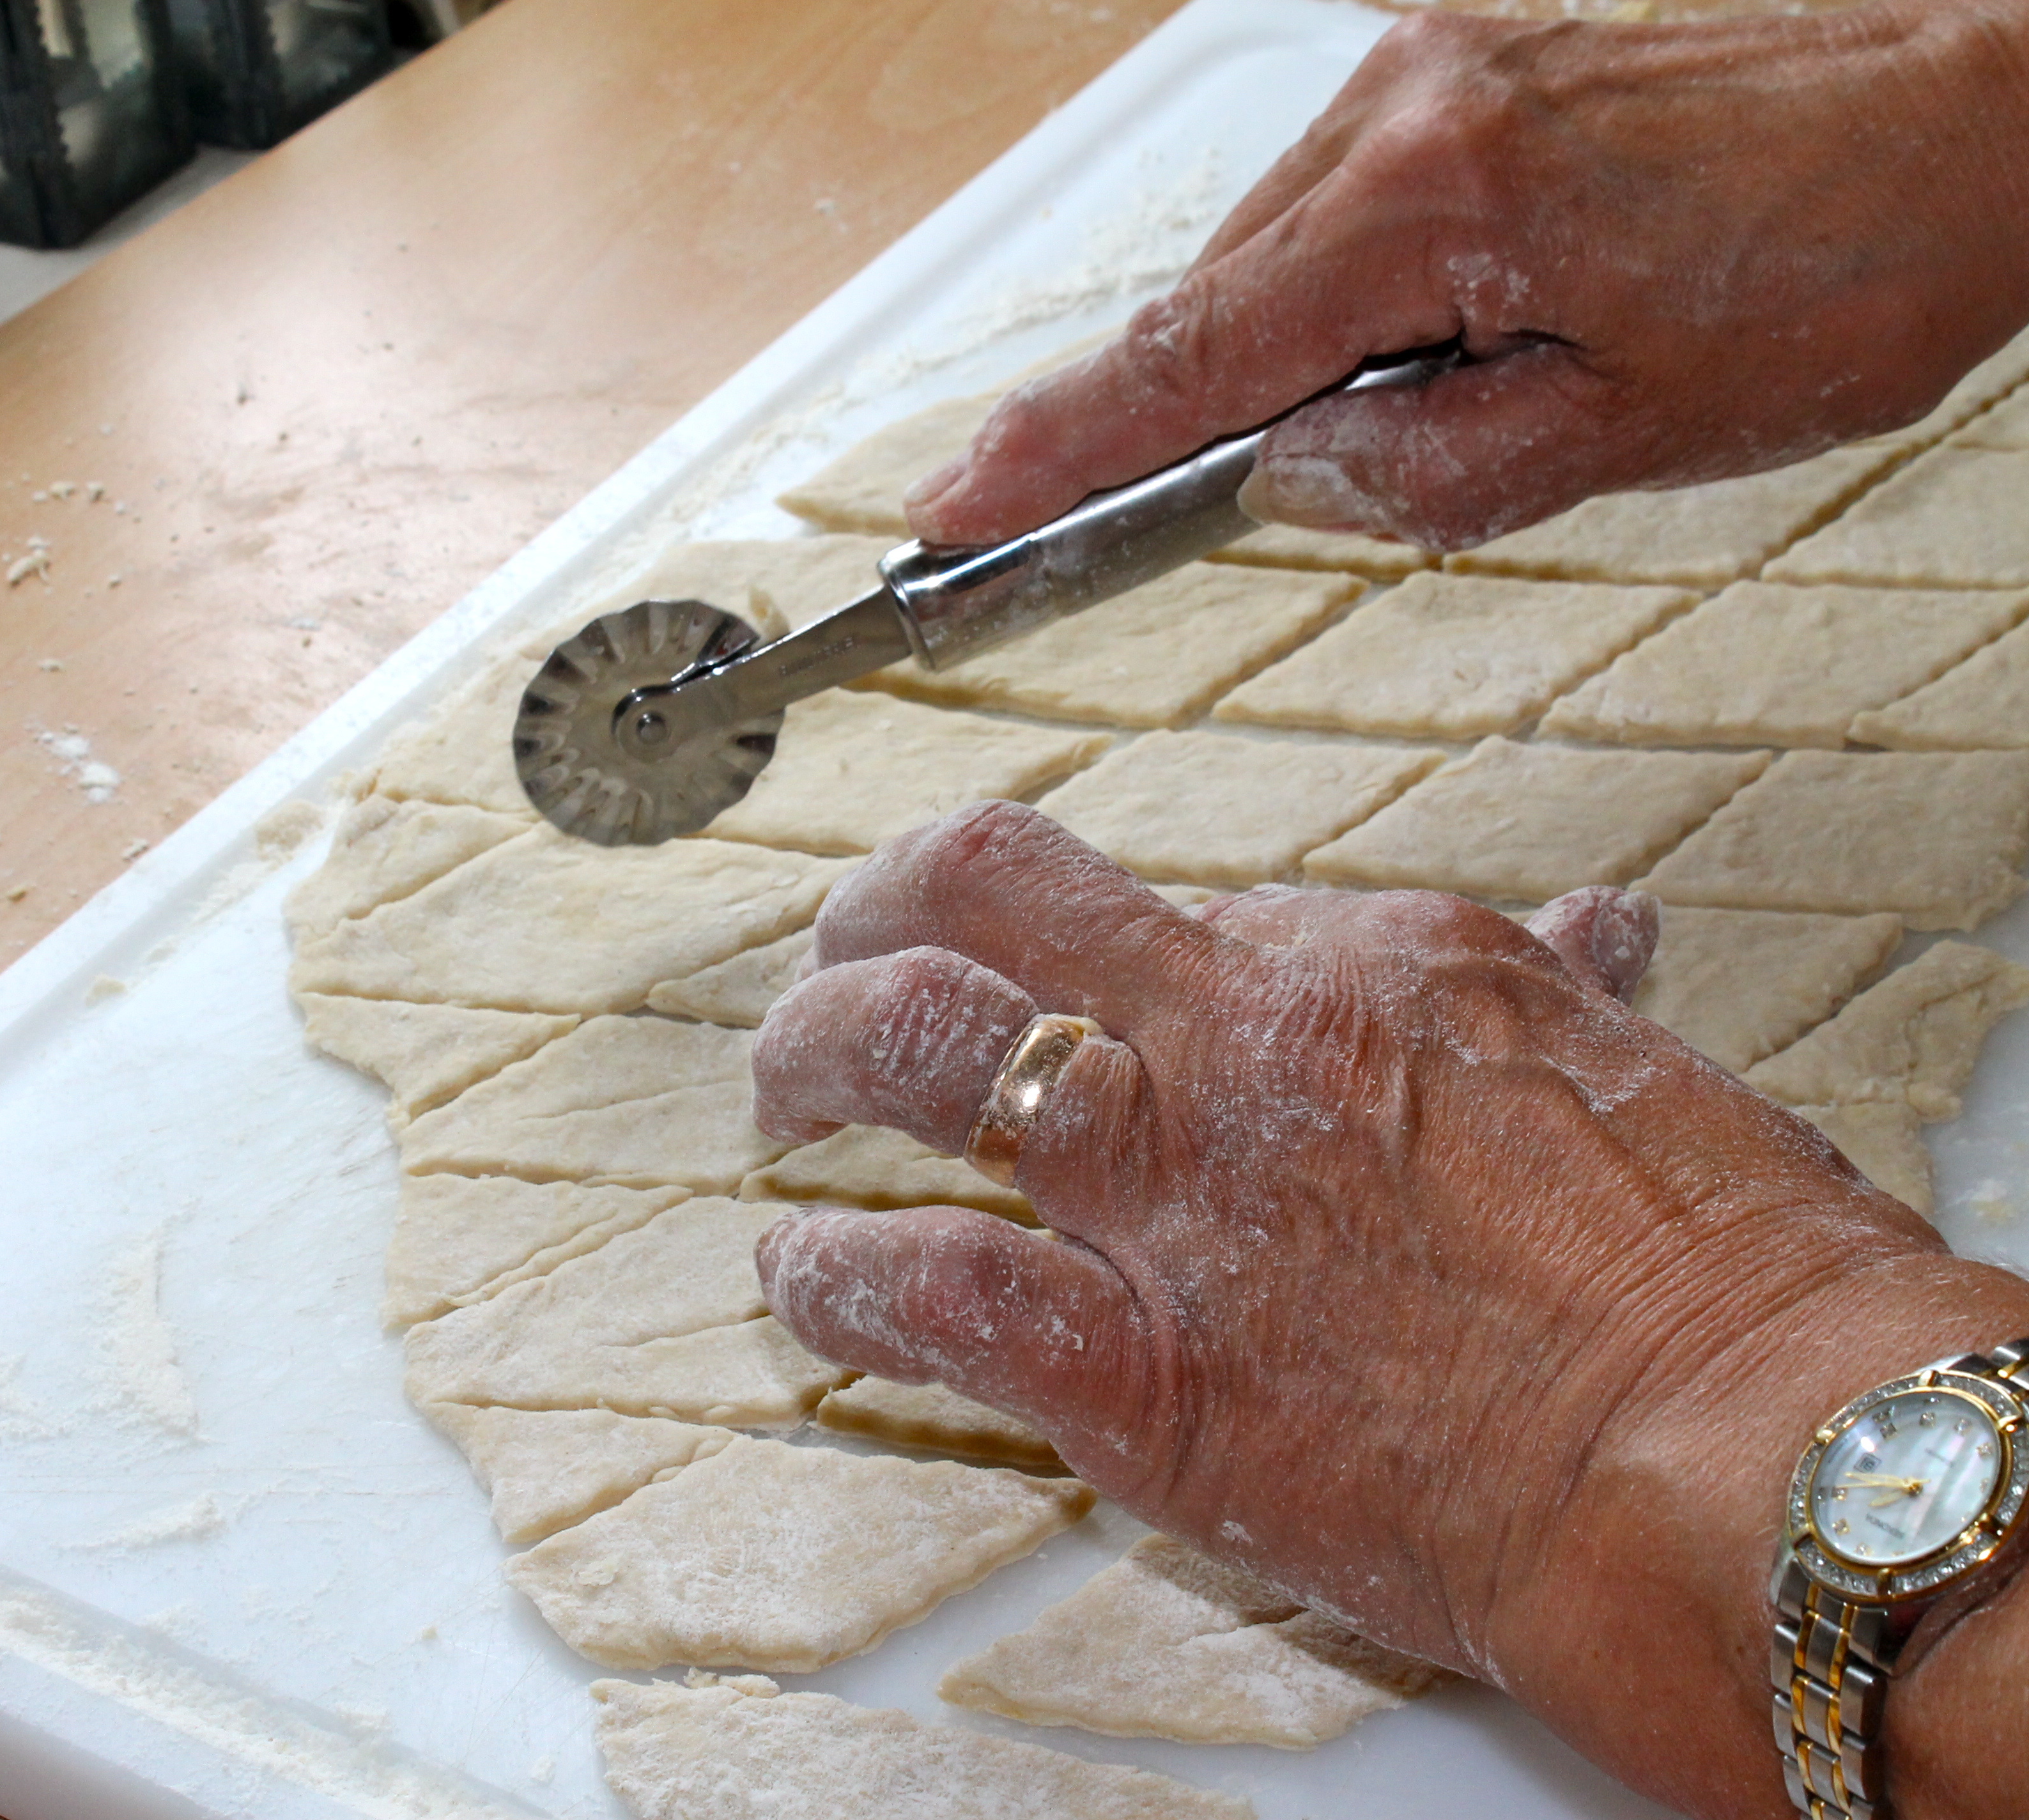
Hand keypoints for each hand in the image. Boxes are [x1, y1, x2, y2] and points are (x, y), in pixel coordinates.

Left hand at [749, 802, 2028, 1818]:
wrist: (1738, 1450)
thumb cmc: (1718, 1277)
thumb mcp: (1633, 1074)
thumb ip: (1562, 993)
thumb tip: (1591, 936)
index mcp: (1357, 962)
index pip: (1153, 905)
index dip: (1084, 950)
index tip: (1065, 989)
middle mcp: (1235, 1042)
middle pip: (979, 891)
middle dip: (869, 914)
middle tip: (835, 971)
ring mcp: (1172, 1199)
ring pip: (912, 1049)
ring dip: (810, 1063)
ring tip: (781, 1106)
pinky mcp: (1143, 1369)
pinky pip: (925, 1288)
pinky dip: (834, 1283)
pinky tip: (803, 1283)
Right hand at [905, 0, 2028, 551]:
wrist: (1985, 109)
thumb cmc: (1847, 267)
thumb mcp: (1629, 433)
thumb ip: (1422, 477)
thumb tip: (1282, 482)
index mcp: (1434, 201)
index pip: (1184, 358)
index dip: (1052, 450)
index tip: (948, 513)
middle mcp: (1401, 108)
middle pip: (1207, 302)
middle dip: (1173, 421)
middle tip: (1138, 521)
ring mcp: (1427, 70)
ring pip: (1266, 255)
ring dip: (1276, 359)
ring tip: (1432, 409)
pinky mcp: (1463, 64)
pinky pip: (1331, 206)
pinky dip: (1328, 294)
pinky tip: (1418, 341)